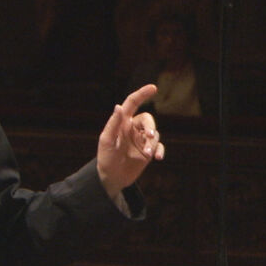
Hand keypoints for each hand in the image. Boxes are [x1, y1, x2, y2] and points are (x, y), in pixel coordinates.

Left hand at [96, 84, 164, 198]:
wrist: (111, 177)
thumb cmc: (106, 157)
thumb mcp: (107, 140)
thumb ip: (113, 124)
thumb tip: (119, 106)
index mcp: (123, 122)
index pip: (133, 103)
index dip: (142, 94)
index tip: (153, 88)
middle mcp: (134, 128)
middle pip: (148, 120)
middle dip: (151, 127)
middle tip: (150, 137)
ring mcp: (142, 140)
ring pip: (155, 135)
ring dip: (152, 144)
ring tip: (146, 155)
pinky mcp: (148, 152)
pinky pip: (159, 147)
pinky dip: (160, 151)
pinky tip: (158, 158)